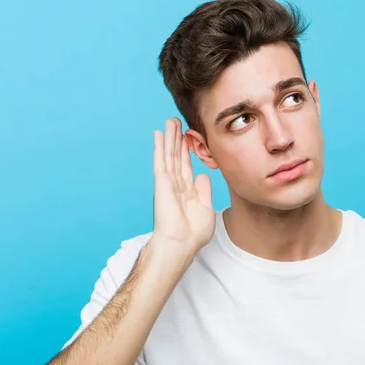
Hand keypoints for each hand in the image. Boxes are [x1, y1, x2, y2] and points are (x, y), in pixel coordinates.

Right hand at [151, 117, 214, 257]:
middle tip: (176, 120)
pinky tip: (159, 134)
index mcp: (187, 191)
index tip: (187, 136)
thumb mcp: (206, 208)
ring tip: (169, 120)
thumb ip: (204, 190)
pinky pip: (161, 161)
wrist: (182, 244)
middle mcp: (176, 184)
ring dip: (169, 137)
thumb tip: (202, 175)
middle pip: (176, 156)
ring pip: (169, 154)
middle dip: (177, 138)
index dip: (187, 150)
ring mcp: (168, 182)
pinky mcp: (162, 183)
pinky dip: (160, 147)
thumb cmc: (193, 233)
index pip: (186, 165)